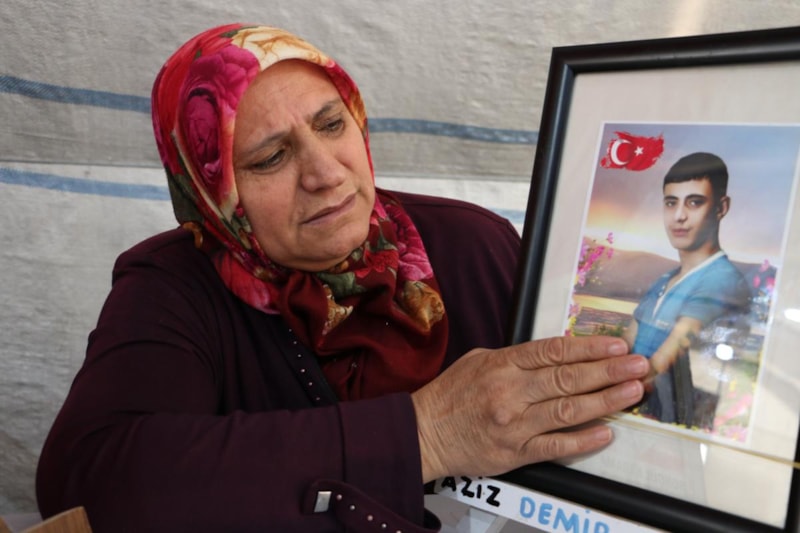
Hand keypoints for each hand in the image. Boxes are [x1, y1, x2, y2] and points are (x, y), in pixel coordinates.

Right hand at [411, 336, 647, 482]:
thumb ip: (516, 358)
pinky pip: (555, 446)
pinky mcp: (514, 452)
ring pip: (568, 411)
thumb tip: (556, 354)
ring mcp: (513, 424)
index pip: (554, 351)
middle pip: (568, 378)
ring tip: (632, 392)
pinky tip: (606, 433)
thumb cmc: (451, 395)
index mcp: (502, 364)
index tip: (617, 346)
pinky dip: (582, 440)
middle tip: (639, 366)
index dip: (589, 348)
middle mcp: (510, 392)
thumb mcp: (478, 361)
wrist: (424, 432)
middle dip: (608, 371)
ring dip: (605, 401)